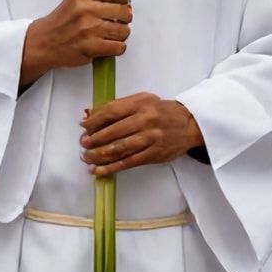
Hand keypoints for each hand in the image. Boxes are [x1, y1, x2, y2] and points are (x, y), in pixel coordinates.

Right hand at [20, 0, 134, 85]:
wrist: (44, 42)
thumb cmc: (63, 20)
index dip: (123, 0)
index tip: (119, 3)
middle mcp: (85, 9)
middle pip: (125, 12)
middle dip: (123, 18)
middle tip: (113, 20)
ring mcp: (88, 29)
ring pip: (124, 31)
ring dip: (120, 34)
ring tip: (108, 33)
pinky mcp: (90, 48)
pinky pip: (118, 47)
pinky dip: (116, 48)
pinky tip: (106, 43)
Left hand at [80, 92, 202, 176]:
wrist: (189, 124)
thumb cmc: (162, 111)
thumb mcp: (143, 101)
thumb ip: (118, 106)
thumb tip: (90, 114)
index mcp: (141, 103)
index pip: (112, 111)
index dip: (95, 120)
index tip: (84, 126)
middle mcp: (146, 119)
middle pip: (114, 131)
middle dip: (95, 139)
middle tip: (83, 144)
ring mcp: (151, 138)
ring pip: (120, 148)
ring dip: (100, 155)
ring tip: (87, 158)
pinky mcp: (154, 154)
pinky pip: (128, 162)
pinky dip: (112, 167)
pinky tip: (100, 170)